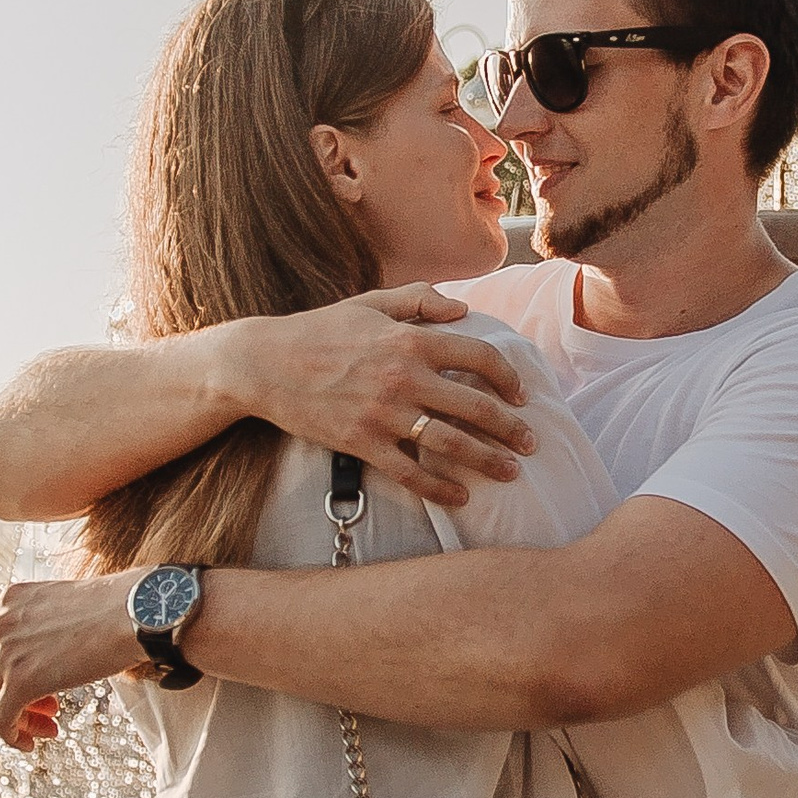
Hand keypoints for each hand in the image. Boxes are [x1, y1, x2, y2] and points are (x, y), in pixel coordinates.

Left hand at [0, 573, 149, 749]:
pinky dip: (13, 737)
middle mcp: (0, 624)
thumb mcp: (70, 608)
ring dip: (21, 719)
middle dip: (21, 698)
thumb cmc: (119, 608)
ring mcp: (6, 653)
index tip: (43, 688)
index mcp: (11, 601)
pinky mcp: (18, 682)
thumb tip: (49, 659)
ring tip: (48, 728)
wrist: (137, 613)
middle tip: (50, 711)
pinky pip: (1, 720)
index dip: (16, 674)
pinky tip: (30, 744)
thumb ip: (49, 628)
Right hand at [226, 284, 537, 506]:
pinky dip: (439, 488)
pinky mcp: (362, 444)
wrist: (265, 364)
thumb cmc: (319, 329)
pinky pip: (410, 473)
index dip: (508, 378)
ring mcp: (383, 414)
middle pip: (476, 407)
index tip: (521, 395)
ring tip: (510, 473)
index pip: (480, 357)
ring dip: (487, 461)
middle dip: (511, 428)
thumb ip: (419, 300)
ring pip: (450, 444)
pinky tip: (460, 496)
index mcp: (411, 339)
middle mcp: (404, 377)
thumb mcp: (370, 302)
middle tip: (532, 442)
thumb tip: (463, 310)